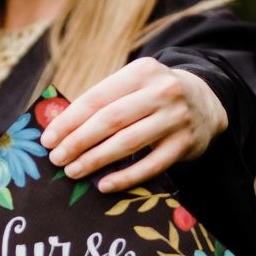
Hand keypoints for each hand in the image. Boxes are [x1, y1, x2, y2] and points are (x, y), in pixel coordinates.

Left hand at [39, 58, 227, 191]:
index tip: (48, 138)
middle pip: (110, 119)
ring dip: (95, 159)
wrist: (207, 102)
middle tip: (56, 158)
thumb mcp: (134, 86)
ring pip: (128, 142)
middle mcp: (162, 91)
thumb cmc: (154, 96)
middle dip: (78, 141)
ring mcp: (176, 118)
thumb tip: (58, 127)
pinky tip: (104, 184)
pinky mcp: (185, 144)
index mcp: (142, 71)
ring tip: (72, 171)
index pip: (97, 97)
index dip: (69, 120)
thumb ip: (103, 101)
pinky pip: (150, 165)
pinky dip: (125, 177)